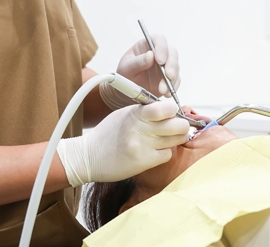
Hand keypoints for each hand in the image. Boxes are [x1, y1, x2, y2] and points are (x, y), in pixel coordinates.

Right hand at [57, 99, 189, 184]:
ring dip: (173, 140)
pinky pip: (167, 155)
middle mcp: (141, 128)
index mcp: (136, 113)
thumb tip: (169, 110)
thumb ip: (145, 111)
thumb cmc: (107, 134)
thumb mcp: (124, 115)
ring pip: (176, 140)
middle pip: (178, 125)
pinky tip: (154, 152)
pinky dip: (164, 153)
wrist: (88, 157)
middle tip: (175, 128)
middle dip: (181, 126)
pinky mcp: (143, 162)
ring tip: (163, 140)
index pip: (167, 108)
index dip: (174, 110)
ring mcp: (143, 145)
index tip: (172, 113)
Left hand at [117, 33, 179, 96]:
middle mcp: (159, 53)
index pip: (159, 39)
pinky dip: (173, 87)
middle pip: (172, 52)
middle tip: (168, 76)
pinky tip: (167, 93)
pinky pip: (176, 80)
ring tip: (162, 90)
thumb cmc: (125, 75)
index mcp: (147, 45)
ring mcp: (166, 65)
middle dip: (171, 65)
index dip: (162, 48)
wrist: (127, 91)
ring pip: (175, 67)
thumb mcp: (126, 68)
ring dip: (171, 79)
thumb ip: (137, 62)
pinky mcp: (169, 77)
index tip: (160, 60)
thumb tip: (150, 55)